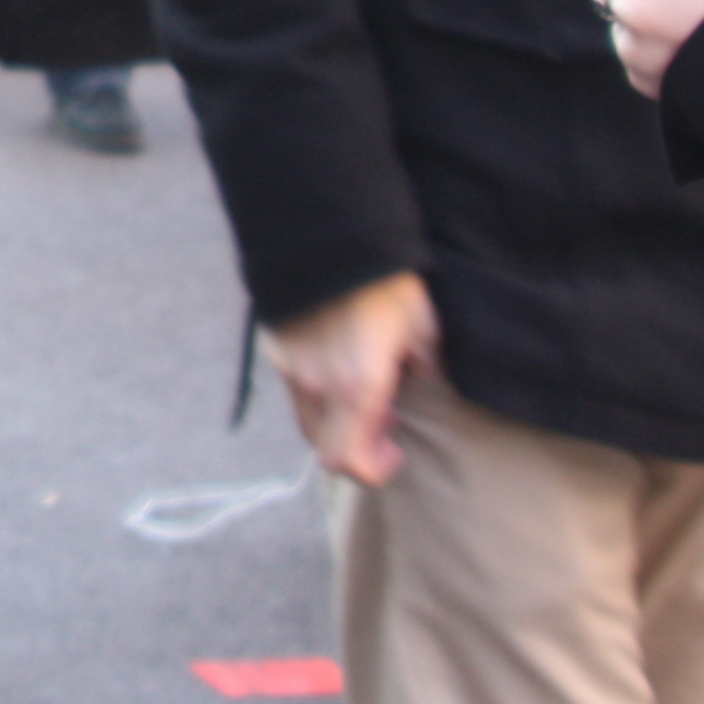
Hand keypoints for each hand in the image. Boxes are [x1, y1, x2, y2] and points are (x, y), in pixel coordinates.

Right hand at [264, 272, 440, 485]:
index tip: (396, 451)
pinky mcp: (276, 346)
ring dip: (339, 419)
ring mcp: (290, 365)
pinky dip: (321, 391)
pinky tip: (341, 360)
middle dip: (358, 445)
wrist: (332, 232)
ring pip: (309, 418)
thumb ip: (426, 367)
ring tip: (365, 387)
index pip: (348, 461)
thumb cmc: (386, 280)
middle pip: (325, 447)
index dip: (374, 471)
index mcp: (356, 387)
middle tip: (387, 417)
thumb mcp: (424, 327)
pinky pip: (297, 386)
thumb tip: (424, 382)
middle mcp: (315, 384)